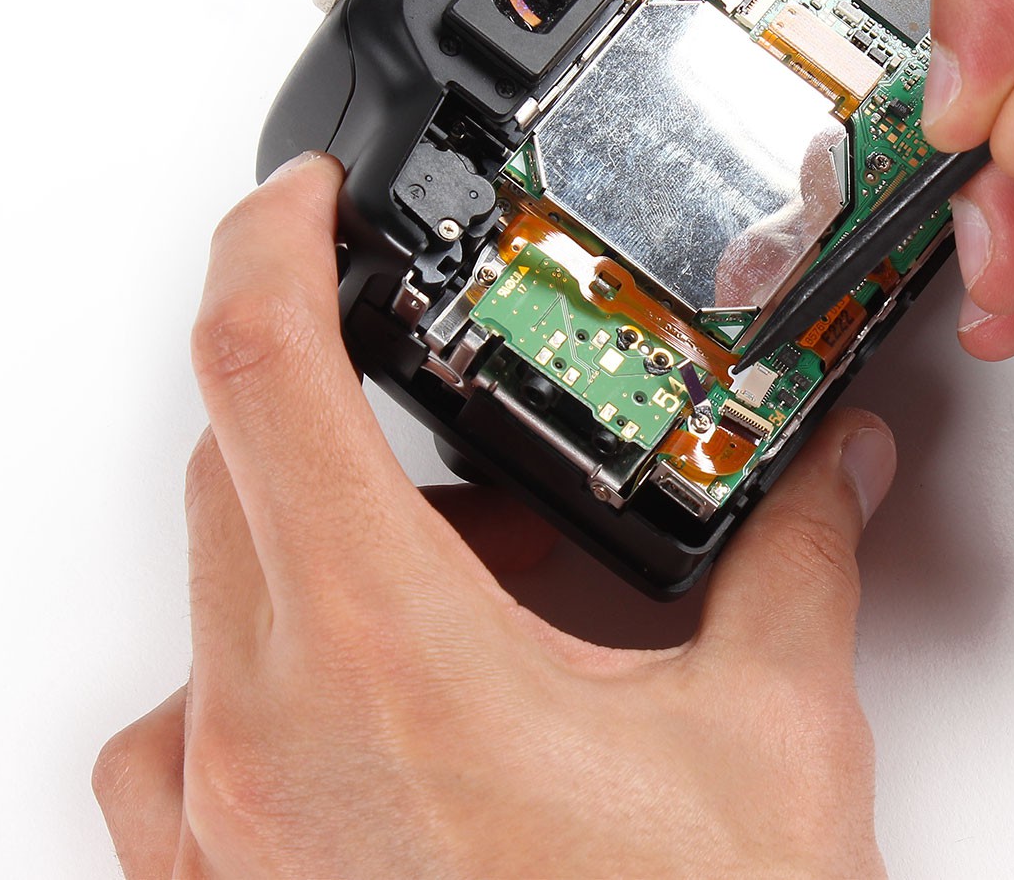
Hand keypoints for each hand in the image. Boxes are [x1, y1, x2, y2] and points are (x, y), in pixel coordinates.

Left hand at [94, 153, 899, 878]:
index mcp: (385, 662)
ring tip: (482, 611)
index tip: (301, 197)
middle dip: (365, 424)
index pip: (263, 369)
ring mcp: (223, 835)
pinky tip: (382, 720)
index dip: (269, 242)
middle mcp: (262, 743)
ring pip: (222, 604)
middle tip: (487, 447)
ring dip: (336, 561)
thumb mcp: (769, 743)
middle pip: (242, 473)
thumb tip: (831, 462)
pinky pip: (182, 740)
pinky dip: (271, 685)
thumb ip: (794, 562)